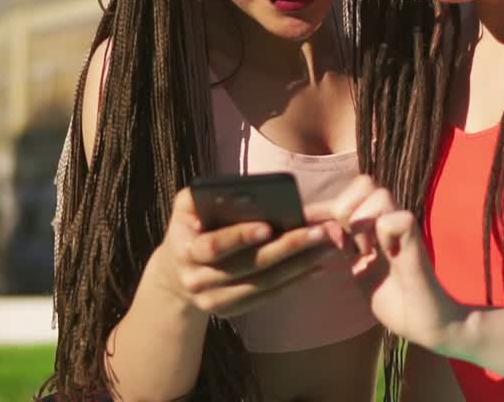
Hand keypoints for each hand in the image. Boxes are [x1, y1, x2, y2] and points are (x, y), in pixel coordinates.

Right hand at [145, 188, 345, 318]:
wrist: (175, 272)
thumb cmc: (191, 227)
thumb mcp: (187, 207)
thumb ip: (206, 194)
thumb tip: (245, 191)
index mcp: (184, 250)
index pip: (214, 246)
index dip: (240, 237)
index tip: (268, 226)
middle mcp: (197, 280)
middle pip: (248, 266)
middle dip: (286, 248)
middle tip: (320, 232)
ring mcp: (213, 300)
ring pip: (262, 284)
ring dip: (299, 266)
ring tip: (328, 246)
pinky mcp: (230, 312)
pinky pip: (266, 297)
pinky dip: (293, 283)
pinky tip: (317, 268)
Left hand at [331, 176, 469, 352]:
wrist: (426, 324)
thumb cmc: (396, 299)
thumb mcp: (360, 271)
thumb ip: (344, 247)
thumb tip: (323, 225)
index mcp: (374, 226)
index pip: (349, 194)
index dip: (325, 207)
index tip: (309, 225)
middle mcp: (389, 221)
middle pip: (363, 182)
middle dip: (346, 209)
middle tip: (350, 242)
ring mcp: (404, 230)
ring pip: (379, 194)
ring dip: (363, 222)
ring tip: (367, 251)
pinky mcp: (416, 243)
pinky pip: (396, 219)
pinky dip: (385, 235)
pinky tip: (387, 255)